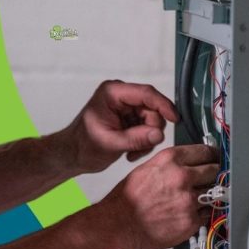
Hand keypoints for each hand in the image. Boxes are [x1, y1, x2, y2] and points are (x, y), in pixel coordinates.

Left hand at [59, 80, 178, 173]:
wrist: (73, 155)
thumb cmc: (83, 146)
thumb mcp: (110, 143)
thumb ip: (135, 139)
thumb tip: (158, 134)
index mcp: (112, 93)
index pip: (146, 93)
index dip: (163, 105)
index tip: (175, 119)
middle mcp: (121, 96)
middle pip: (153, 108)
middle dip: (150, 130)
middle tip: (139, 148)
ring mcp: (126, 107)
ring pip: (153, 120)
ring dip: (146, 139)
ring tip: (131, 152)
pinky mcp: (130, 118)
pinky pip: (149, 128)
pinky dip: (144, 142)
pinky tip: (130, 151)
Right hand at [97, 144, 219, 248]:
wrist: (119, 222)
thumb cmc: (130, 196)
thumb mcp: (149, 167)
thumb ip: (174, 163)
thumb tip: (194, 163)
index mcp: (171, 159)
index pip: (206, 152)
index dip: (212, 156)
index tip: (215, 159)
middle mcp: (182, 176)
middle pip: (215, 170)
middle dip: (212, 175)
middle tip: (208, 180)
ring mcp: (189, 200)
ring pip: (213, 193)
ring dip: (208, 196)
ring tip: (191, 200)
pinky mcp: (191, 220)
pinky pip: (208, 213)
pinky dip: (202, 213)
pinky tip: (187, 213)